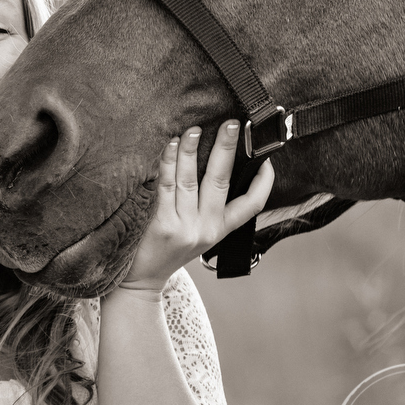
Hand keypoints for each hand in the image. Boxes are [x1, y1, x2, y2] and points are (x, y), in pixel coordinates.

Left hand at [120, 120, 273, 297]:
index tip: (267, 159)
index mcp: (219, 230)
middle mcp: (206, 228)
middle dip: (228, 149)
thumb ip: (206, 208)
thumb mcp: (196, 235)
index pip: (252, 205)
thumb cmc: (165, 251)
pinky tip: (169, 145)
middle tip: (232, 124)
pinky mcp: (161, 224)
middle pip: (221, 181)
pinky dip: (168, 162)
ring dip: (192, 149)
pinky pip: (166, 185)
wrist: (138, 281)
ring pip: (191, 178)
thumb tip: (213, 165)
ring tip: (195, 129)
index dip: (263, 182)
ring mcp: (184, 226)